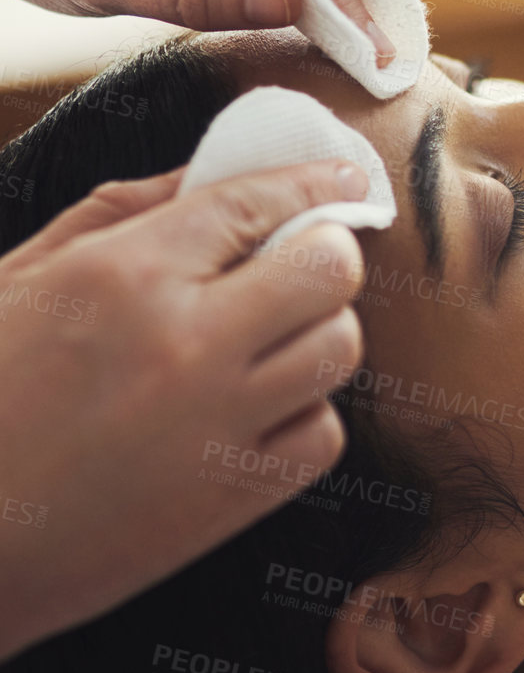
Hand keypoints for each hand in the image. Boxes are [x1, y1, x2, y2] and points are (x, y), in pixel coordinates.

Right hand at [0, 160, 373, 660]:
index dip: (316, 182)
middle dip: (325, 254)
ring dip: (316, 333)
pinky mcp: (232, 498)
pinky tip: (254, 412)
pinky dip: (303, 416)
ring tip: (269, 340)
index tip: (343, 179)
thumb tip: (209, 173)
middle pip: (330, 270)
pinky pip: (324, 434)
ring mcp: (216, 423)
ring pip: (339, 348)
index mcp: (120, 275)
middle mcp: (183, 342)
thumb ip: (120, 214)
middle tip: (297, 264)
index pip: (259, 202)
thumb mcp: (17, 279)